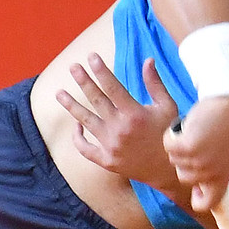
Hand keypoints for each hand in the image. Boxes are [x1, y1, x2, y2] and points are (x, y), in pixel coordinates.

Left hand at [55, 55, 181, 191]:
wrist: (170, 171)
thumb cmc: (169, 135)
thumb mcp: (167, 107)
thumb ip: (155, 84)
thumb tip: (148, 60)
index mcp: (135, 114)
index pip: (113, 87)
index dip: (101, 70)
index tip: (91, 57)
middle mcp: (120, 129)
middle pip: (96, 100)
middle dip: (83, 81)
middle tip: (73, 67)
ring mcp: (111, 146)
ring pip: (86, 121)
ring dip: (71, 106)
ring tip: (59, 93)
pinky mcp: (107, 161)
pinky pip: (85, 148)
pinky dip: (78, 138)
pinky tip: (76, 126)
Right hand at [165, 94, 228, 215]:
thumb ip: (218, 169)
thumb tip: (203, 182)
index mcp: (223, 178)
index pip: (207, 203)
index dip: (197, 198)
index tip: (194, 189)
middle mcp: (209, 173)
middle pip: (183, 176)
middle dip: (185, 160)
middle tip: (194, 143)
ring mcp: (197, 161)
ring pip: (174, 159)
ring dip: (178, 144)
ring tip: (193, 131)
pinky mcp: (186, 146)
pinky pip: (169, 145)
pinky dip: (172, 134)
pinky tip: (184, 125)